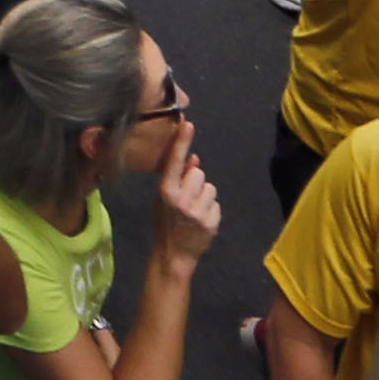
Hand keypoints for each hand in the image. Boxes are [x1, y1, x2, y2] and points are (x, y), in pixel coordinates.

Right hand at [147, 126, 223, 264]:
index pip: (174, 162)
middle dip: (194, 181)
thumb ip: (176, 179)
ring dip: (203, 195)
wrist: (173, 255)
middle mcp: (182, 200)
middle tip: (187, 197)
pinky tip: (200, 220)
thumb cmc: (165, 223)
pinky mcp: (212, 222)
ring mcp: (198, 212)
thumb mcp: (162, 200)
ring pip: (209, 187)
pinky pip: (216, 203)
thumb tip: (194, 160)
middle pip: (198, 173)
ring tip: (193, 210)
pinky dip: (210, 209)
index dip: (182, 142)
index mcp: (166, 192)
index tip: (188, 124)